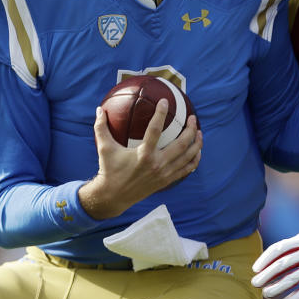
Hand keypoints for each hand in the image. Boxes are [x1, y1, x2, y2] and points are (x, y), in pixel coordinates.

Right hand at [80, 99, 201, 218]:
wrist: (113, 196)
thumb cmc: (109, 169)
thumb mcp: (104, 148)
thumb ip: (101, 127)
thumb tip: (99, 109)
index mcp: (143, 154)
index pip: (155, 130)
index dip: (160, 114)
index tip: (164, 102)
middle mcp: (157, 164)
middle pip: (181, 144)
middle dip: (190, 129)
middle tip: (192, 117)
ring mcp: (164, 174)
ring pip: (188, 157)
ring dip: (196, 143)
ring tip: (199, 132)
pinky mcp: (166, 181)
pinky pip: (186, 169)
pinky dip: (194, 160)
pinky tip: (196, 151)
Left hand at [251, 233, 298, 298]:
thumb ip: (288, 248)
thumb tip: (265, 263)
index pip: (279, 248)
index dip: (265, 258)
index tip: (255, 269)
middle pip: (284, 263)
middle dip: (268, 274)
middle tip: (255, 283)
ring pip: (294, 277)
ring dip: (278, 286)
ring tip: (266, 293)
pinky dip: (297, 297)